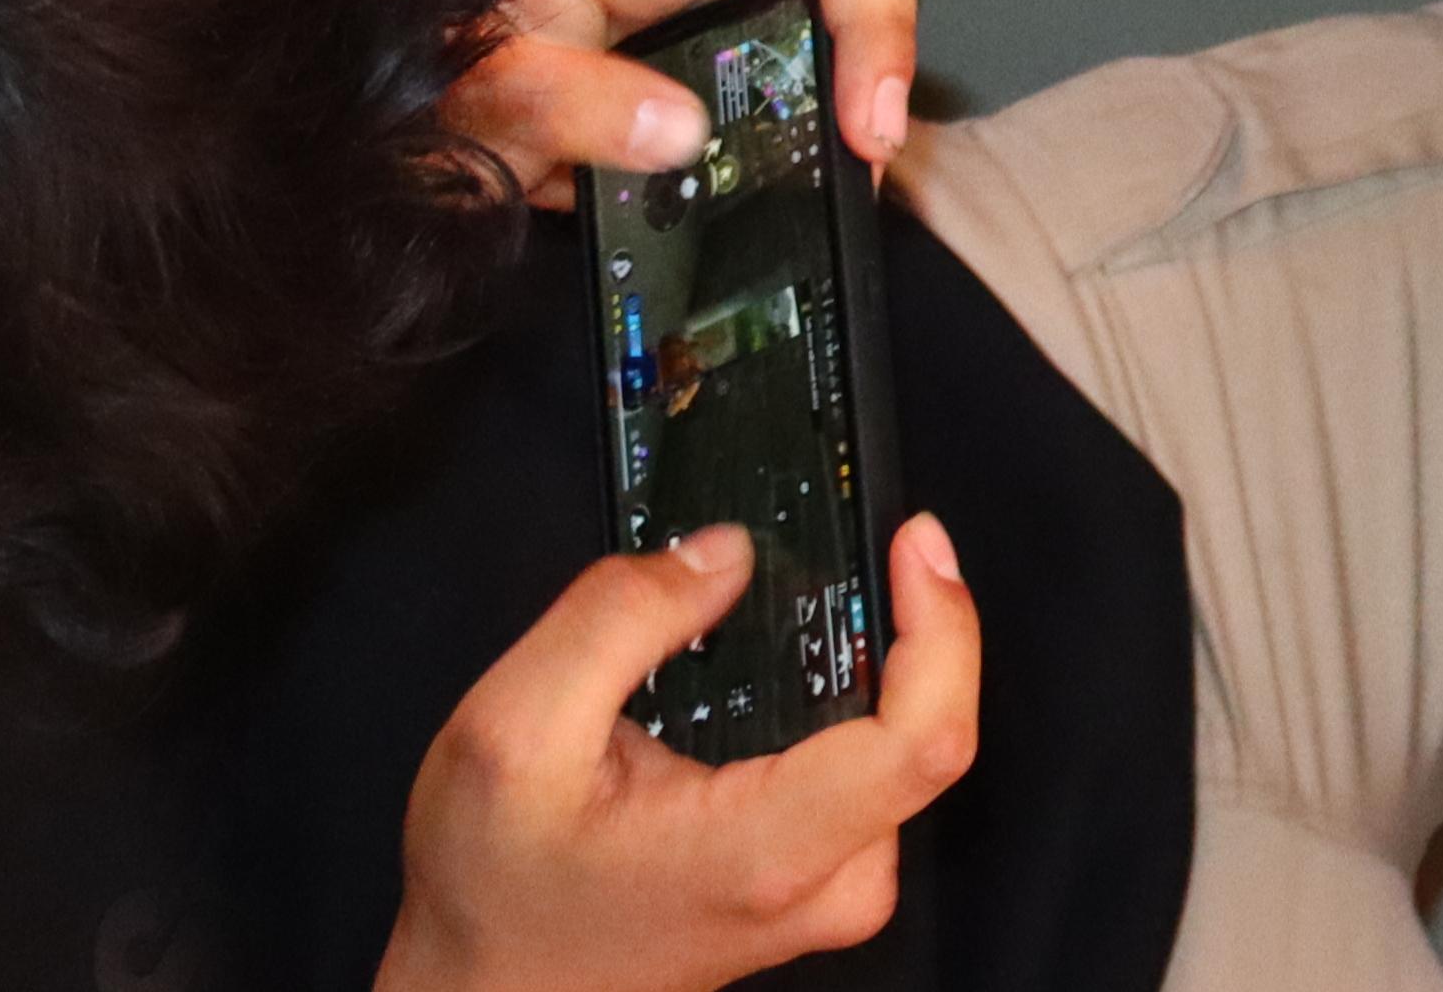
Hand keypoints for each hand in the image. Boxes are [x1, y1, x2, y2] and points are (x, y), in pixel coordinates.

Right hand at [378, 515, 983, 991]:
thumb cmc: (500, 897)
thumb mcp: (513, 733)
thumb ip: (617, 619)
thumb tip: (721, 553)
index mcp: (764, 849)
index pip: (923, 737)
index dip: (942, 627)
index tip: (916, 545)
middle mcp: (822, 882)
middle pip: (928, 730)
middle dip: (902, 622)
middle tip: (862, 546)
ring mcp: (828, 889)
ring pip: (903, 745)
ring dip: (874, 660)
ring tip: (816, 601)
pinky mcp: (817, 880)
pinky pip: (871, 769)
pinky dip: (847, 701)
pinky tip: (797, 663)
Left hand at [434, 0, 930, 205]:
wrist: (399, 77)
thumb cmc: (429, 63)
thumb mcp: (476, 100)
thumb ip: (566, 106)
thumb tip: (681, 131)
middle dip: (870, 16)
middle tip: (878, 125)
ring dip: (867, 49)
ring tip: (872, 139)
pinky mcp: (712, 21)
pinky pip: (801, 23)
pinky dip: (840, 75)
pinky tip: (851, 130)